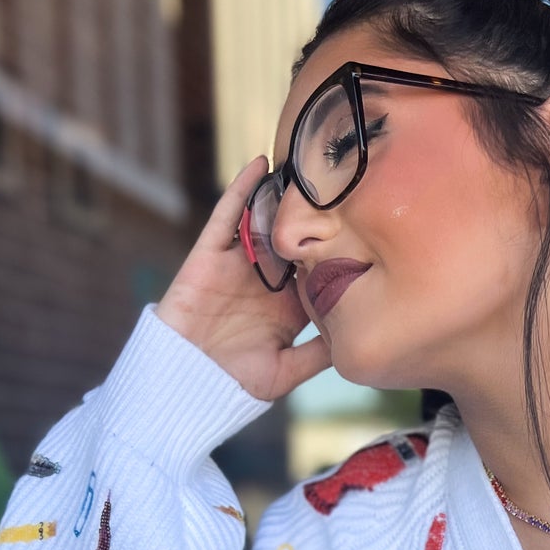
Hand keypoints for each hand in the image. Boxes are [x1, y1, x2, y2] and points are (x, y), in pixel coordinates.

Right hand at [155, 156, 330, 402]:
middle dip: (315, 216)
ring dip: (282, 194)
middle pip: (295, 239)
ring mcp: (238, 265)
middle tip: (342, 182)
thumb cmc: (233, 386)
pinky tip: (259, 165)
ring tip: (307, 163)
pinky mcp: (210, 255)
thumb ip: (317, 354)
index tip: (366, 226)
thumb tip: (354, 337)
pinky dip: (241, 190)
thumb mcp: (286, 371)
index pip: (318, 271)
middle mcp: (266, 282)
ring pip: (264, 221)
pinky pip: (226, 216)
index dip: (339, 250)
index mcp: (288, 307)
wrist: (183, 383)